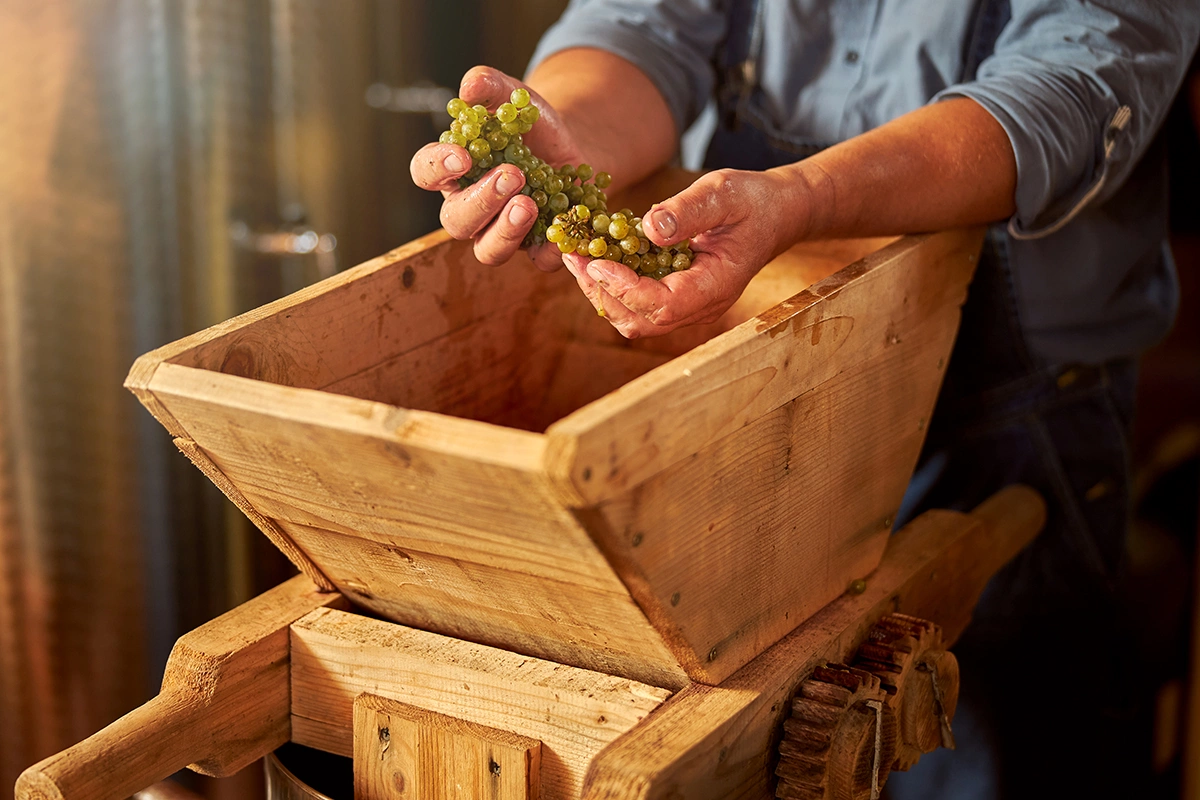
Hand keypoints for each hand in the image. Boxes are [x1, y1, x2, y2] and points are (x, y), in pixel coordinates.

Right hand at [409, 66, 587, 270]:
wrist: (575, 149)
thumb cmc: (531, 125)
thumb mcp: (515, 97)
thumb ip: (490, 88)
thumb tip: (470, 87)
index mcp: (453, 171)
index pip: (425, 172)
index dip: (437, 168)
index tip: (461, 157)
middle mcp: (470, 208)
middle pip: (456, 221)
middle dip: (481, 201)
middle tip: (511, 176)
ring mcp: (501, 233)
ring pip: (489, 250)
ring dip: (506, 230)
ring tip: (529, 204)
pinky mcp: (537, 248)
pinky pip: (539, 260)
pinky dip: (550, 250)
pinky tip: (562, 231)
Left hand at [561, 169, 799, 337]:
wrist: (776, 213)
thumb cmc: (754, 201)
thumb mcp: (724, 192)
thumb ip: (689, 210)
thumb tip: (648, 228)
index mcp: (715, 287)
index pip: (663, 306)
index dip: (626, 289)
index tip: (596, 262)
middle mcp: (699, 307)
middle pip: (640, 321)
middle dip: (601, 293)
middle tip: (572, 257)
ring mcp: (687, 305)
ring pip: (634, 318)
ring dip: (601, 291)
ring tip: (576, 256)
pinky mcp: (675, 295)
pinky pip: (638, 303)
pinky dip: (612, 284)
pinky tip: (595, 255)